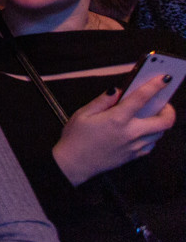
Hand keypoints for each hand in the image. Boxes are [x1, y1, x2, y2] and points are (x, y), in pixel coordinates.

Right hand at [52, 74, 176, 185]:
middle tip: (162, 103)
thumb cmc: (76, 137)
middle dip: (169, 110)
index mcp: (117, 119)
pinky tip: (141, 131)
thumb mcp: (83, 113)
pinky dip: (152, 136)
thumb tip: (117, 90)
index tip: (165, 77)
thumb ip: (102, 101)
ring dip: (160, 123)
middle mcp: (130, 133)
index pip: (141, 98)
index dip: (155, 86)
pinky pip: (151, 145)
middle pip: (164, 121)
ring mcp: (134, 146)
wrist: (74, 164)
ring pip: (160, 134)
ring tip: (151, 116)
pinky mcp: (134, 156)